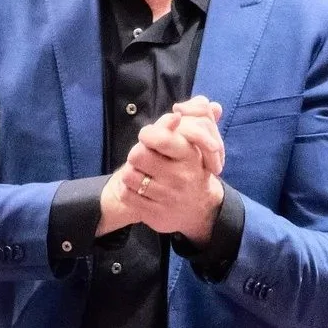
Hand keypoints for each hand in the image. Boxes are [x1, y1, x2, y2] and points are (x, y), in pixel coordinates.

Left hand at [106, 100, 223, 241]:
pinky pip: (127, 195)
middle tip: (142, 158)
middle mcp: (180, 177)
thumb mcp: (195, 145)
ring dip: (130, 173)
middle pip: (137, 154)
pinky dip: (127, 190)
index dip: (147, 134)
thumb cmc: (192, 168)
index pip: (159, 138)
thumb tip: (176, 112)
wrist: (201, 209)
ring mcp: (168, 197)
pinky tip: (137, 189)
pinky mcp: (156, 214)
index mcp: (190, 156)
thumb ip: (189, 123)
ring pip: (129, 175)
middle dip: (136, 154)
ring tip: (140, 174)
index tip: (149, 138)